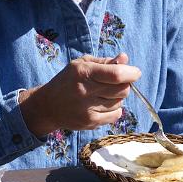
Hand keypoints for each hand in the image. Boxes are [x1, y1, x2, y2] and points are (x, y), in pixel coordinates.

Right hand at [19, 52, 140, 136]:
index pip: (117, 74)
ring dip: (117, 98)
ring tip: (102, 94)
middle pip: (122, 90)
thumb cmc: (68, 81)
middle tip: (114, 83)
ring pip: (120, 102)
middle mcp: (85, 91)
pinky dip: (114, 109)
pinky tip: (102, 105)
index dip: (131, 73)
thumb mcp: (82, 64)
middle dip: (124, 85)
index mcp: (83, 72)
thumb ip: (105, 62)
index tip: (134, 73)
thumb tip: (125, 59)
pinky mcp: (90, 122)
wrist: (48, 106)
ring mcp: (88, 109)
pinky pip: (116, 115)